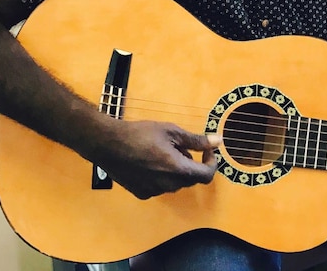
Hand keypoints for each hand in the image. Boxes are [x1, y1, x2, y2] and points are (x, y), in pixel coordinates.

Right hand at [97, 120, 220, 198]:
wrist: (108, 144)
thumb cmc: (140, 134)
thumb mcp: (172, 132)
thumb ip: (197, 140)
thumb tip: (218, 141)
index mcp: (178, 170)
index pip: (206, 175)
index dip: (212, 163)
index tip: (207, 151)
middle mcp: (168, 185)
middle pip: (190, 179)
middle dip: (192, 164)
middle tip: (180, 146)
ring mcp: (154, 191)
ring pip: (175, 183)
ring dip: (177, 170)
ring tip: (163, 151)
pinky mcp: (142, 193)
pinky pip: (160, 187)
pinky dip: (162, 176)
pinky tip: (150, 162)